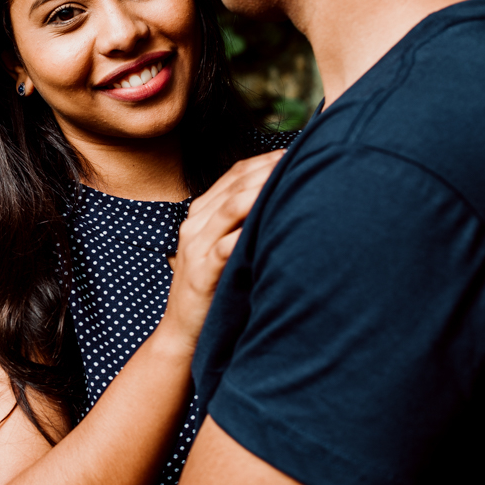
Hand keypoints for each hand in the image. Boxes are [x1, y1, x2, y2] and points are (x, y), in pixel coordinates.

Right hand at [161, 149, 285, 350]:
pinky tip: (273, 222)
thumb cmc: (212, 288)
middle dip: (269, 169)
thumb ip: (240, 224)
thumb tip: (282, 202)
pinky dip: (248, 232)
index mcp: (199, 215)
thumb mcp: (220, 248)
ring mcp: (196, 248)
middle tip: (302, 159)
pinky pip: (226, 246)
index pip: (233, 175)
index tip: (295, 154)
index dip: (264, 160)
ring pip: (229, 207)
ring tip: (289, 179)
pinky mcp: (202, 273)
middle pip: (234, 185)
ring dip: (261, 191)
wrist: (182, 330)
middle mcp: (195, 225)